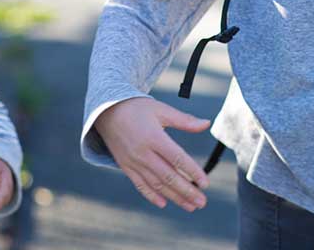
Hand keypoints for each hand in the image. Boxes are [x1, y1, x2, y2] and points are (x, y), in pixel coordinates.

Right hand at [94, 97, 210, 211]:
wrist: (106, 111)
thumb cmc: (137, 108)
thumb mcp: (161, 110)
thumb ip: (184, 120)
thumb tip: (206, 124)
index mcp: (154, 137)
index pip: (177, 159)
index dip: (192, 172)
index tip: (205, 183)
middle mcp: (143, 152)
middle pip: (168, 176)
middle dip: (187, 191)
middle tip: (202, 202)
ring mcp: (133, 162)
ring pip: (156, 184)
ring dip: (174, 197)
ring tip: (190, 205)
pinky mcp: (125, 167)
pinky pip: (140, 184)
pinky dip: (151, 195)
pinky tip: (163, 203)